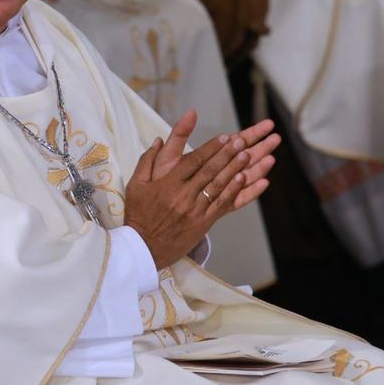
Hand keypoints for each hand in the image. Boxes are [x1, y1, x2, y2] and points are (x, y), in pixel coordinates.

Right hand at [125, 117, 279, 268]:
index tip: (225, 136)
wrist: (143, 248)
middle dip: (227, 154)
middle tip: (242, 141)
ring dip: (234, 170)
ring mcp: (195, 210)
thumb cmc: (139, 215)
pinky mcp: (202, 223)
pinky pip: (221, 205)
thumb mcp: (135, 185)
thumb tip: (158, 140)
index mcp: (168, 184)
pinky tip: (243, 179)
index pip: (194, 161)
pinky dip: (233, 191)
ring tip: (247, 155)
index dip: (211, 148)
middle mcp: (183, 195)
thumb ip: (147, 160)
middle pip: (210, 171)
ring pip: (218, 186)